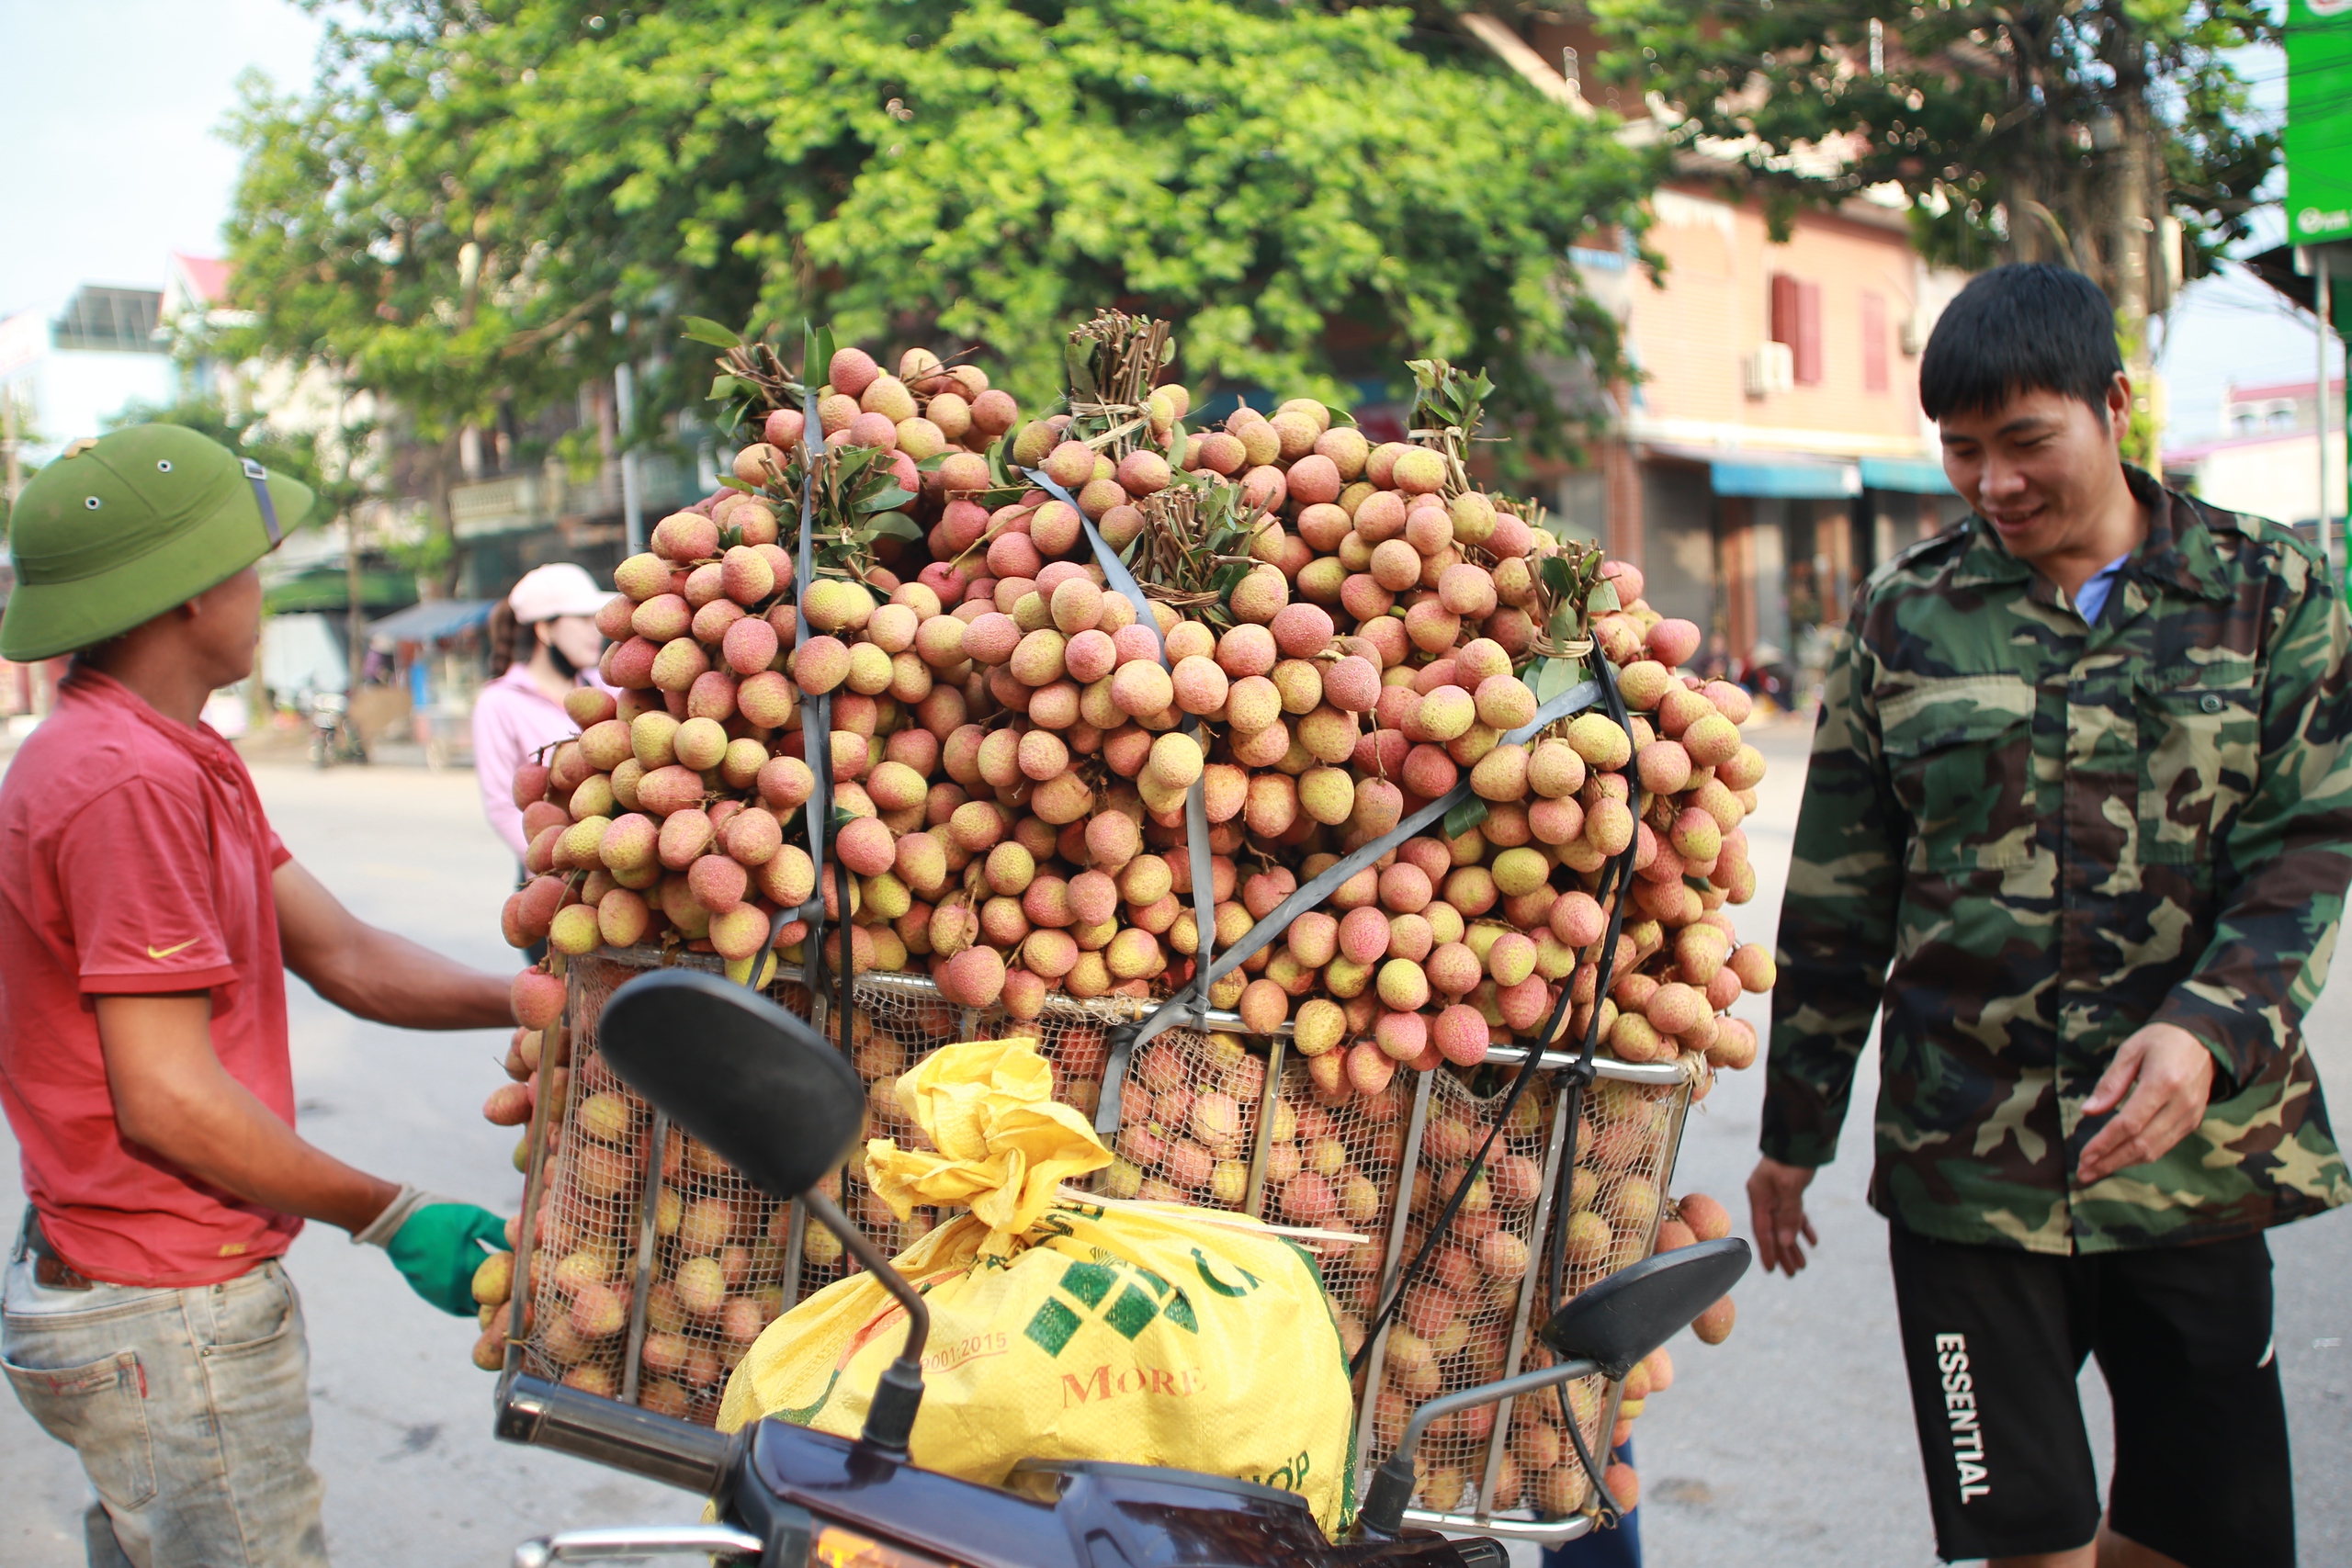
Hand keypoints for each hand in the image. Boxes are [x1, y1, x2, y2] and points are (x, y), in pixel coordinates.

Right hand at [356, 1188, 511, 1314]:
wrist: (398, 1224)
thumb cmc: (439, 1217)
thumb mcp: (474, 1218)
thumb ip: (500, 1232)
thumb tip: (526, 1239)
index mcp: (470, 1266)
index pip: (507, 1280)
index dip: (523, 1277)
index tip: (535, 1274)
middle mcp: (457, 1289)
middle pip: (494, 1302)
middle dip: (509, 1295)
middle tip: (525, 1286)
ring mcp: (444, 1298)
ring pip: (477, 1310)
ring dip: (492, 1303)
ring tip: (507, 1291)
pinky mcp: (435, 1299)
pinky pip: (461, 1309)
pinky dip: (474, 1304)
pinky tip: (486, 1294)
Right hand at [1747, 1157, 1819, 1275]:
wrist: (1800, 1134)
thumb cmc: (1792, 1158)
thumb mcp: (1791, 1187)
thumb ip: (1788, 1215)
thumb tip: (1784, 1242)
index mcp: (1759, 1195)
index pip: (1763, 1230)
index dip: (1768, 1251)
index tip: (1772, 1270)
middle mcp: (1765, 1196)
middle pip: (1774, 1231)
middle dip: (1783, 1253)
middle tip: (1792, 1274)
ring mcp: (1776, 1193)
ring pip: (1784, 1225)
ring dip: (1793, 1244)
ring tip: (1802, 1264)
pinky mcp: (1789, 1189)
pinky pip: (1794, 1214)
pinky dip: (1802, 1227)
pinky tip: (1812, 1241)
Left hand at [2077, 1023, 2215, 1184]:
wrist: (2204, 1041)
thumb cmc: (2161, 1040)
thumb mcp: (2131, 1050)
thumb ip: (2110, 1082)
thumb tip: (2088, 1111)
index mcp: (2164, 1083)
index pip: (2130, 1123)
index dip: (2105, 1143)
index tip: (2084, 1156)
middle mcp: (2181, 1104)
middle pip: (2142, 1143)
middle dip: (2110, 1161)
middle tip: (2083, 1173)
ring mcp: (2190, 1116)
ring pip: (2154, 1150)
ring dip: (2123, 1164)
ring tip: (2095, 1171)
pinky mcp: (2193, 1122)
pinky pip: (2164, 1145)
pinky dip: (2140, 1156)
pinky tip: (2119, 1159)